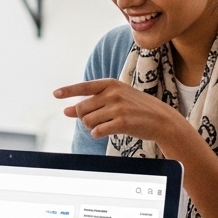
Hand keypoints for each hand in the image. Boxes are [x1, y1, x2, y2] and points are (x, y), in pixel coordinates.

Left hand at [54, 79, 181, 141]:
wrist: (161, 120)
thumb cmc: (135, 109)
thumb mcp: (114, 101)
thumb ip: (91, 104)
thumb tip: (66, 111)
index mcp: (111, 84)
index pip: (84, 86)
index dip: (68, 91)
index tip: (55, 94)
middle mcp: (113, 93)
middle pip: (82, 108)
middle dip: (84, 118)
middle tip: (96, 121)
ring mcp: (118, 107)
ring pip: (87, 121)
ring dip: (91, 127)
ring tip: (104, 126)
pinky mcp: (122, 122)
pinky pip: (97, 131)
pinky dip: (97, 134)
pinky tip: (103, 132)